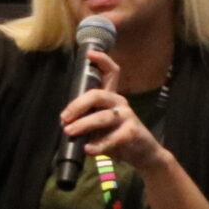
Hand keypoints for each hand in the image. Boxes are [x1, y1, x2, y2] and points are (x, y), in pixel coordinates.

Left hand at [61, 50, 166, 170]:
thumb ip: (87, 119)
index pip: (111, 73)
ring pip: (102, 117)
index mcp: (112, 98)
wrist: (144, 155)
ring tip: (69, 132)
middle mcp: (120, 102)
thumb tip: (65, 121)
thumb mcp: (102, 126)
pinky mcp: (131, 133)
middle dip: (77, 105)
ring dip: (83, 125)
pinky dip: (98, 145)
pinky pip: (112, 138)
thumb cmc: (118, 138)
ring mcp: (127, 117)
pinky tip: (88, 149)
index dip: (102, 61)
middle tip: (64, 118)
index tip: (89, 54)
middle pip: (97, 95)